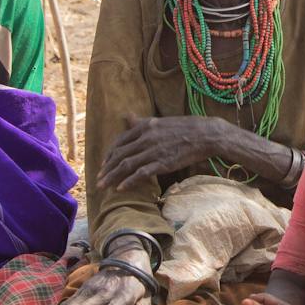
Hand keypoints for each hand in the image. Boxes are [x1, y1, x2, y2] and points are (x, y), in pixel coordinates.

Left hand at [99, 116, 237, 188]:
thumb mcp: (160, 121)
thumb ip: (141, 121)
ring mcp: (154, 151)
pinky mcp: (162, 163)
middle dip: (107, 169)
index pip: (120, 142)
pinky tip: (121, 188)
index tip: (104, 164)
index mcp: (145, 126)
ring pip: (127, 165)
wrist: (206, 134)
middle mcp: (146, 138)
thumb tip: (126, 116)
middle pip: (120, 155)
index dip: (109, 154)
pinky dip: (129, 181)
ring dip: (112, 177)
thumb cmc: (185, 127)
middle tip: (99, 180)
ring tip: (103, 186)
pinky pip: (141, 174)